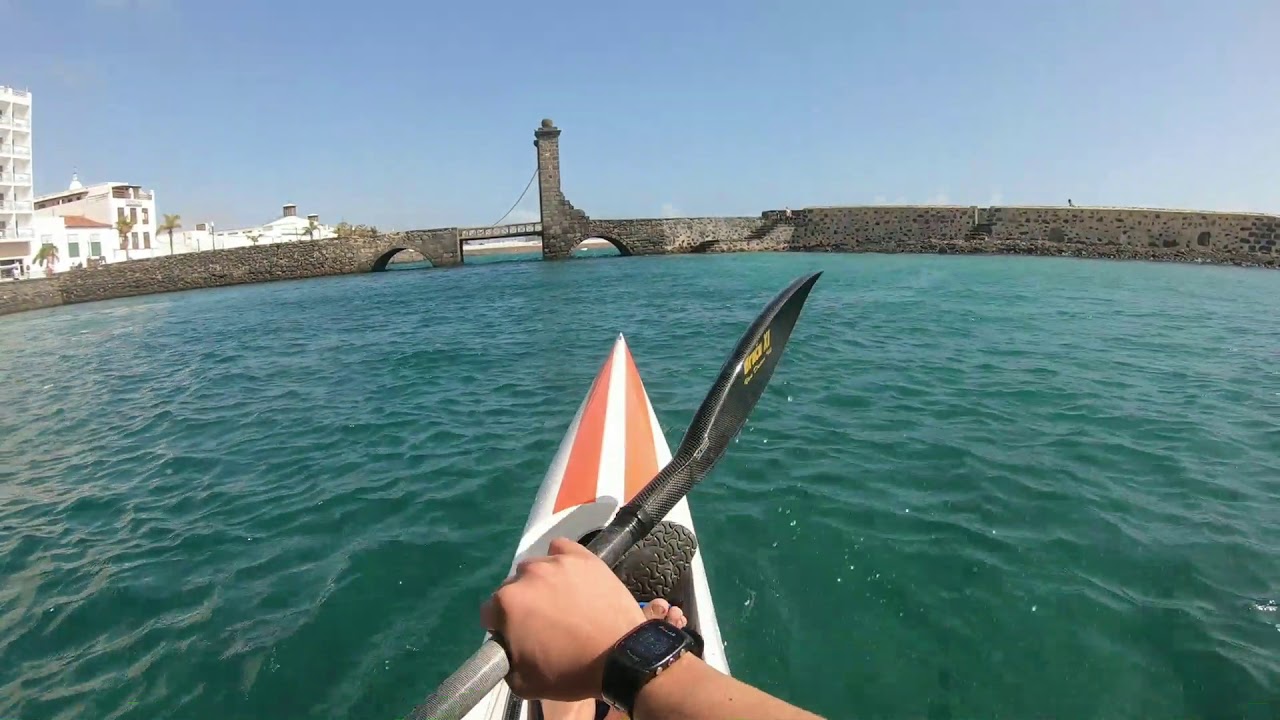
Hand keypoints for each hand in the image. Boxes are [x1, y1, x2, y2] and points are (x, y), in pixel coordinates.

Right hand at [480, 537, 645, 700]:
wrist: (621, 655)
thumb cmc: (571, 671)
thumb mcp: (523, 683)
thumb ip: (504, 662)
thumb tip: (506, 648)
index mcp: (507, 603)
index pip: (491, 612)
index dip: (502, 627)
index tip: (519, 637)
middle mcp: (527, 575)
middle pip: (513, 588)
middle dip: (522, 604)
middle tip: (543, 622)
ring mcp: (556, 562)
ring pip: (536, 568)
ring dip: (541, 583)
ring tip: (561, 602)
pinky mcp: (582, 556)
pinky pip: (560, 549)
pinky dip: (560, 560)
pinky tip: (570, 577)